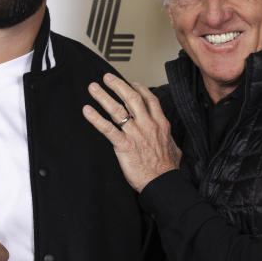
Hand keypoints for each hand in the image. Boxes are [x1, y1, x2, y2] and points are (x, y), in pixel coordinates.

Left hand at [82, 73, 181, 192]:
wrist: (163, 183)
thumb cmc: (167, 170)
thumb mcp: (174, 148)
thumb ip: (168, 139)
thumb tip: (167, 139)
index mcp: (160, 124)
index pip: (150, 100)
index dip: (141, 89)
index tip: (133, 83)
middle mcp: (147, 125)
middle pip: (131, 98)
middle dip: (118, 85)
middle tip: (107, 78)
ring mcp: (135, 134)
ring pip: (117, 109)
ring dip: (103, 96)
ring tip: (93, 88)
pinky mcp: (124, 145)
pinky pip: (107, 128)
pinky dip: (95, 118)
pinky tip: (87, 111)